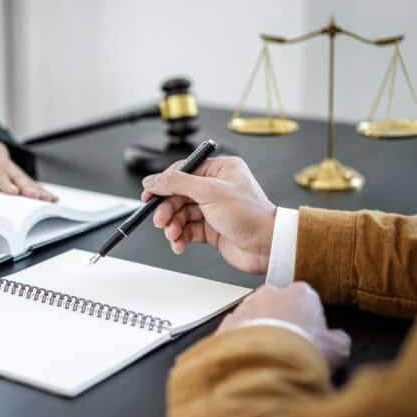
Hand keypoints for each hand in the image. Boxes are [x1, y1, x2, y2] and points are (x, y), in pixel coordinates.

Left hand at [0, 139, 56, 200]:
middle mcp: (5, 168)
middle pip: (17, 179)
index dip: (4, 183)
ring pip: (28, 182)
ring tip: (50, 200)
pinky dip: (44, 192)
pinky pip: (34, 186)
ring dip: (39, 191)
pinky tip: (54, 200)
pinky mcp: (22, 179)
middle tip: (36, 197)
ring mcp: (15, 173)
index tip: (12, 191)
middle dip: (27, 189)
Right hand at [141, 156, 275, 273]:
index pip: (183, 171)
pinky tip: (179, 243)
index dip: (163, 184)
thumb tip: (153, 179)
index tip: (148, 194)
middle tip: (160, 220)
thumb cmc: (250, 215)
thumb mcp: (209, 192)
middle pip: (178, 194)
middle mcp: (215, 188)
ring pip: (181, 214)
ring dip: (173, 225)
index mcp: (220, 170)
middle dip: (167, 209)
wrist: (267, 246)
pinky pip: (187, 230)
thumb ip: (177, 183)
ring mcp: (213, 209)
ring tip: (173, 234)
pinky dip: (180, 237)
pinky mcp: (211, 229)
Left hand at [218, 282, 350, 369]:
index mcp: (301, 293)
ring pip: (255, 317)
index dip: (310, 321)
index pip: (307, 300)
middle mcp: (270, 293)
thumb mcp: (337, 349)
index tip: (310, 337)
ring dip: (261, 332)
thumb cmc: (300, 352)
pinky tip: (251, 359)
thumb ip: (339, 339)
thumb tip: (339, 340)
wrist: (264, 364)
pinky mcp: (226, 323)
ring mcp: (245, 306)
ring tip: (270, 357)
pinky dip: (242, 343)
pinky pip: (236, 331)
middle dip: (282, 323)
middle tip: (289, 347)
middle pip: (279, 306)